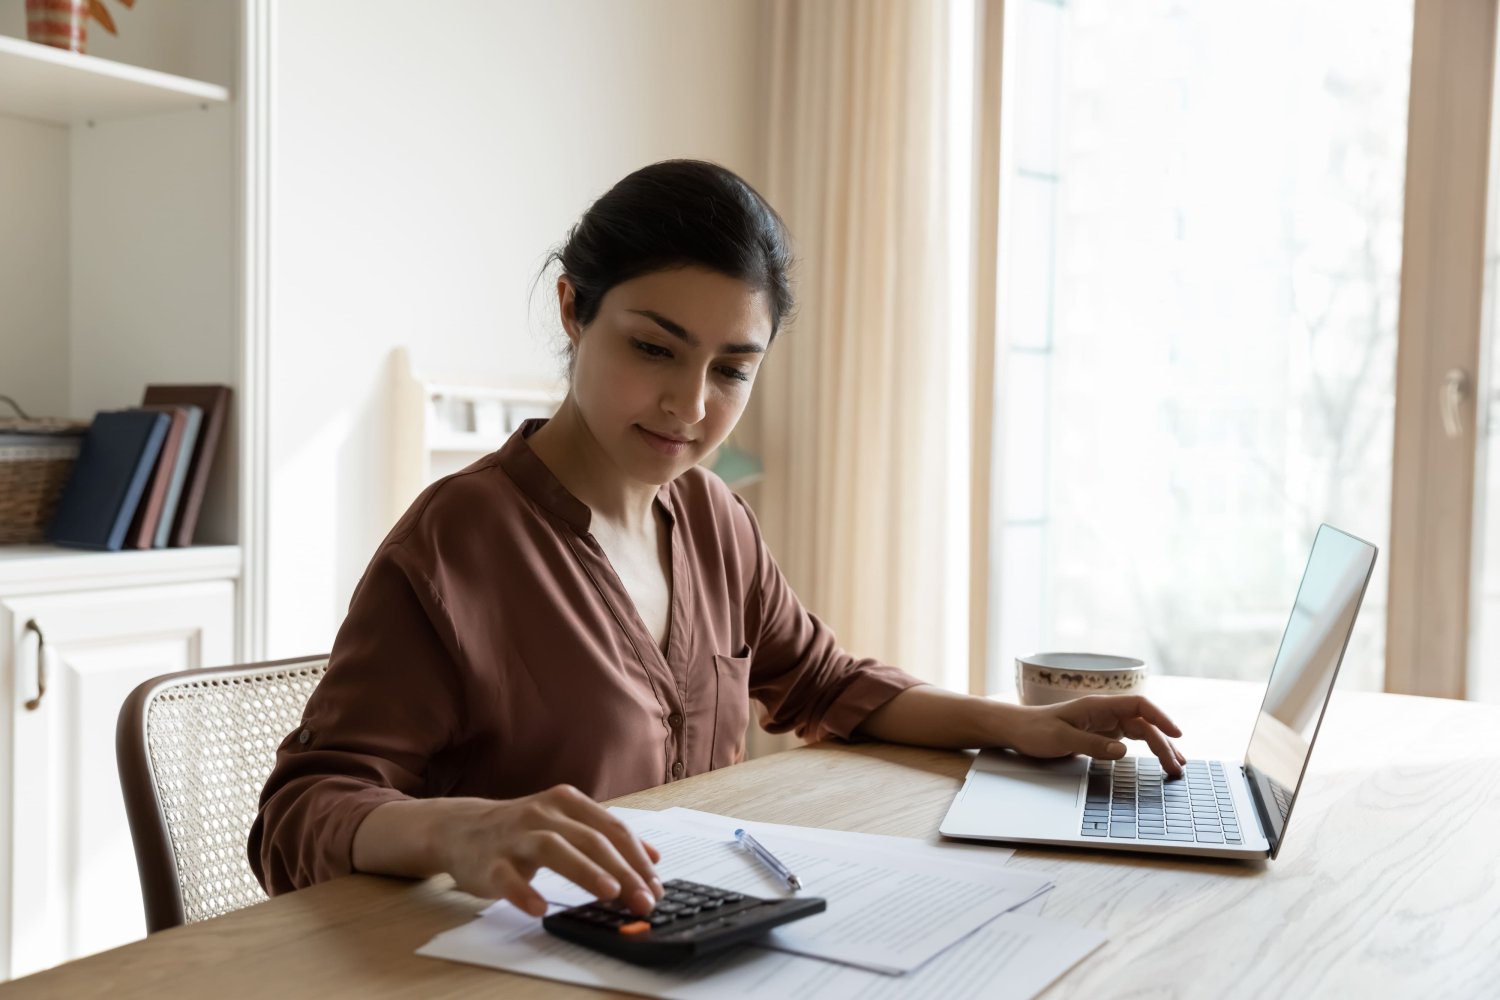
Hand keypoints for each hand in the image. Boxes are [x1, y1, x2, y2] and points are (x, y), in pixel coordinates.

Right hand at [441, 784, 663, 916]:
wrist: (460, 828)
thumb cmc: (522, 830)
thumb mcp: (566, 823)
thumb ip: (606, 837)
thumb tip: (652, 858)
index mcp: (567, 802)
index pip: (612, 829)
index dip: (637, 858)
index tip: (656, 887)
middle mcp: (543, 813)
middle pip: (590, 839)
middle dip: (622, 871)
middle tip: (643, 900)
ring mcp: (515, 835)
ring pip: (553, 849)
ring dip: (584, 871)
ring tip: (609, 893)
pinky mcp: (489, 860)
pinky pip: (507, 877)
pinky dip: (523, 892)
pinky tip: (539, 908)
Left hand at [1004, 695, 1185, 775]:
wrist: (1016, 730)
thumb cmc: (1034, 730)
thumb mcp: (1061, 740)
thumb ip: (1092, 745)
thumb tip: (1123, 750)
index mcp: (1097, 706)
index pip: (1138, 705)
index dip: (1160, 717)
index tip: (1176, 734)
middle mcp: (1104, 712)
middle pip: (1143, 724)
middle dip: (1163, 744)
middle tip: (1177, 767)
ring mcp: (1103, 723)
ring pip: (1139, 732)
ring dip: (1158, 747)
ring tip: (1176, 766)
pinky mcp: (1100, 734)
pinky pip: (1129, 740)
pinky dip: (1145, 749)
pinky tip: (1156, 759)